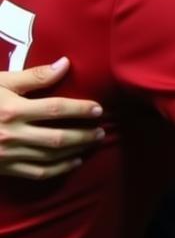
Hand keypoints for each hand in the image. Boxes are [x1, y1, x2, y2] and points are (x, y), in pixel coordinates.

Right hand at [0, 58, 104, 178]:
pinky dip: (58, 169)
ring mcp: (7, 154)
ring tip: (93, 142)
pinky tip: (74, 162)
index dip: (80, 109)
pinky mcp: (3, 168)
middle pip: (57, 137)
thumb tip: (65, 64)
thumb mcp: (1, 82)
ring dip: (75, 150)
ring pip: (49, 156)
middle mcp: (11, 134)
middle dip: (83, 134)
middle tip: (101, 130)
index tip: (98, 109)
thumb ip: (34, 76)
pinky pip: (35, 173)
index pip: (56, 109)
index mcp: (12, 110)